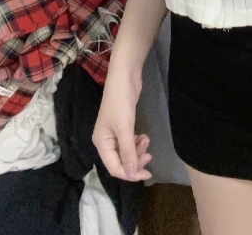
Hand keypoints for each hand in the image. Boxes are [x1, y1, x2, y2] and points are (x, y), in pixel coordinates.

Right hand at [92, 67, 152, 181]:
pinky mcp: (122, 125)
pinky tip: (144, 136)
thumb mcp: (125, 129)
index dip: (130, 173)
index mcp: (101, 143)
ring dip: (138, 150)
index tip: (147, 172)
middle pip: (120, 161)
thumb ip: (128, 152)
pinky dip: (137, 142)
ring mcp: (113, 132)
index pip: (114, 167)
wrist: (124, 78)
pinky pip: (129, 142)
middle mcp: (105, 140)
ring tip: (147, 140)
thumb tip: (130, 174)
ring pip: (126, 152)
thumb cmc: (121, 103)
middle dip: (135, 161)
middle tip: (150, 155)